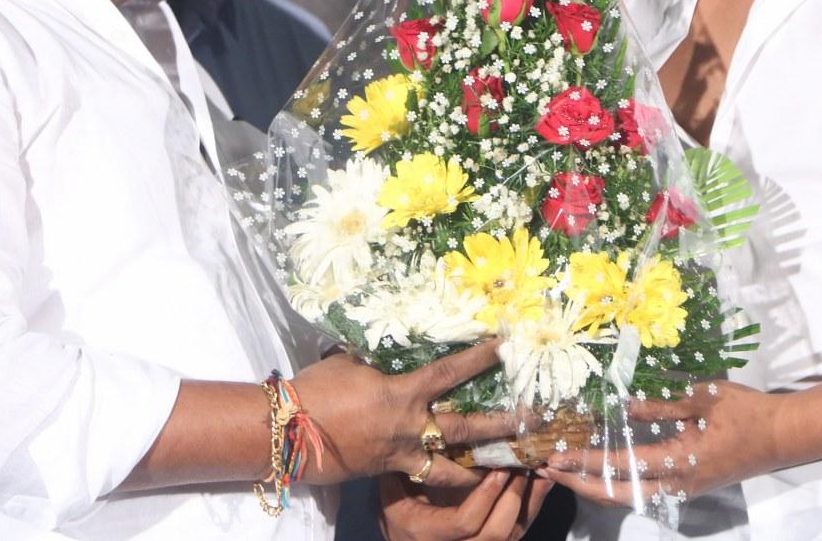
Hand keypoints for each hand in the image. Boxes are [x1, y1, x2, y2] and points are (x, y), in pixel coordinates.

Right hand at [292, 341, 519, 486]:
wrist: (288, 433)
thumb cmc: (316, 390)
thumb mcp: (350, 363)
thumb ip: (378, 358)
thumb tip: (390, 343)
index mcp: (402, 394)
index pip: (450, 372)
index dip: (478, 357)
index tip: (503, 344)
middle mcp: (409, 427)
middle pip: (466, 428)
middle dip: (502, 425)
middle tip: (532, 422)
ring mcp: (400, 454)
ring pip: (452, 466)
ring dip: (482, 466)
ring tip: (510, 467)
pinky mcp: (389, 471)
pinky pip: (426, 477)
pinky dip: (446, 478)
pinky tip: (463, 477)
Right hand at [378, 470, 553, 540]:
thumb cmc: (399, 516)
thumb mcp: (393, 495)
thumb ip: (406, 470)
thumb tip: (419, 432)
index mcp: (427, 534)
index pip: (465, 522)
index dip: (485, 496)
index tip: (498, 470)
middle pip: (495, 534)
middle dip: (513, 499)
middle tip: (521, 467)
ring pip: (511, 535)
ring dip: (527, 502)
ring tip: (534, 470)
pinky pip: (518, 531)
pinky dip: (532, 506)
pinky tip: (542, 482)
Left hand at [539, 381, 783, 504]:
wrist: (782, 435)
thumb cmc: (744, 412)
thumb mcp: (701, 399)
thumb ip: (660, 407)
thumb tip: (623, 407)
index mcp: (679, 463)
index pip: (621, 467)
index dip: (585, 462)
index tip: (556, 457)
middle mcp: (677, 485)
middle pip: (617, 495)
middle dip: (579, 483)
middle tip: (547, 469)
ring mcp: (683, 490)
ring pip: (629, 497)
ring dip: (595, 485)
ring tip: (566, 471)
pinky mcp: (688, 486)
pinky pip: (643, 491)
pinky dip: (616, 484)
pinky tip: (601, 470)